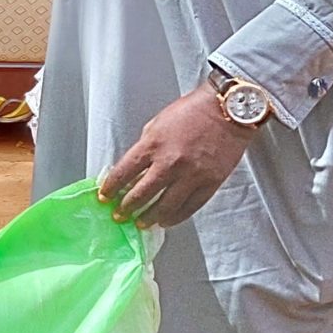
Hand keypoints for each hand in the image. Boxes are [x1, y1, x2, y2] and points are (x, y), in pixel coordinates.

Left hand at [98, 87, 254, 226]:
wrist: (228, 110)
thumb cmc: (193, 112)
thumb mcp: (158, 123)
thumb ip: (146, 147)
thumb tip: (135, 168)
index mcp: (153, 145)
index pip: (123, 172)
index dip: (111, 188)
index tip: (105, 196)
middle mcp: (170, 162)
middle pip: (141, 193)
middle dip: (126, 208)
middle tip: (120, 215)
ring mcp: (191, 175)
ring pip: (165, 206)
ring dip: (150, 217)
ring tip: (141, 222)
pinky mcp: (210, 183)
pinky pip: (190, 207)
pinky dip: (176, 217)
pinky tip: (166, 220)